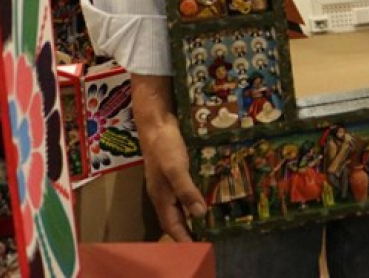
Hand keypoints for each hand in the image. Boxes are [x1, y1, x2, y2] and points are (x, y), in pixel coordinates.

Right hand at [130, 74, 206, 241]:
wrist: (155, 121)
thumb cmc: (164, 145)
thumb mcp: (176, 168)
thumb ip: (187, 191)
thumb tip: (200, 215)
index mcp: (161, 196)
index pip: (171, 225)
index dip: (183, 238)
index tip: (196, 249)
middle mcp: (162, 192)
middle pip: (174, 217)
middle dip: (187, 230)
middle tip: (206, 237)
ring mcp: (166, 180)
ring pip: (179, 204)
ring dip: (191, 213)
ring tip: (209, 220)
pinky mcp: (173, 168)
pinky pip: (183, 189)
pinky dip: (193, 196)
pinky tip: (205, 193)